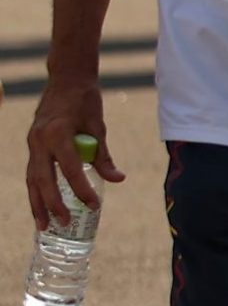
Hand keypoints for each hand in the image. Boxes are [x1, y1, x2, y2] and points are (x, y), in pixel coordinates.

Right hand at [23, 74, 120, 228]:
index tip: (94, 205)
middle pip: (43, 179)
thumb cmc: (85, 101)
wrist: (66, 79)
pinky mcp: (32, 145)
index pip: (70, 169)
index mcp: (57, 133)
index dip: (81, 190)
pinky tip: (41, 207)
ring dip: (37, 203)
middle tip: (64, 223)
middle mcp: (39, 140)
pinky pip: (32, 172)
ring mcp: (32, 143)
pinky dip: (36, 191)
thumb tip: (118, 180)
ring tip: (43, 226)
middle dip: (52, 204)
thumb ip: (104, 156)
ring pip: (32, 179)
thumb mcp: (99, 127)